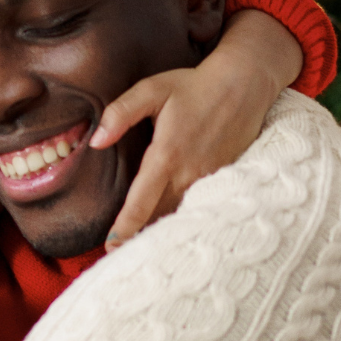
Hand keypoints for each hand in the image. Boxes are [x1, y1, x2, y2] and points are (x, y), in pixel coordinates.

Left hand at [92, 8, 303, 247]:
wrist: (244, 84)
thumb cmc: (194, 86)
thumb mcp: (152, 90)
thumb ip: (120, 113)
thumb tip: (96, 141)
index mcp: (167, 155)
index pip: (141, 202)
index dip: (125, 227)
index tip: (111, 246)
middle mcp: (188, 173)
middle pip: (159, 217)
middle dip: (139, 237)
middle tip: (117, 256)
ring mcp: (207, 178)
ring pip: (178, 214)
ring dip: (159, 231)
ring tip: (139, 249)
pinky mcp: (221, 178)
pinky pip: (196, 205)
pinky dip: (181, 219)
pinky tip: (170, 229)